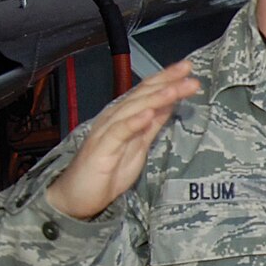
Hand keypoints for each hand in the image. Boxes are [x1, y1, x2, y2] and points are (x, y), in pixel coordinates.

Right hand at [45, 59, 198, 218]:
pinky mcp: (100, 149)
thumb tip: (170, 105)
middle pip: (142, 95)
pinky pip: (118, 133)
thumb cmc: (107, 172)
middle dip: (166, 82)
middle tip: (189, 70)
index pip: (146, 92)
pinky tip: (148, 114)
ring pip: (133, 109)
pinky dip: (134, 122)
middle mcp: (114, 119)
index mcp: (124, 117)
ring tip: (175, 88)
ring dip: (155, 97)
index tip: (188, 69)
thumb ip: (152, 125)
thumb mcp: (138, 146)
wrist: (76, 197)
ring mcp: (106, 132)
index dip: (166, 79)